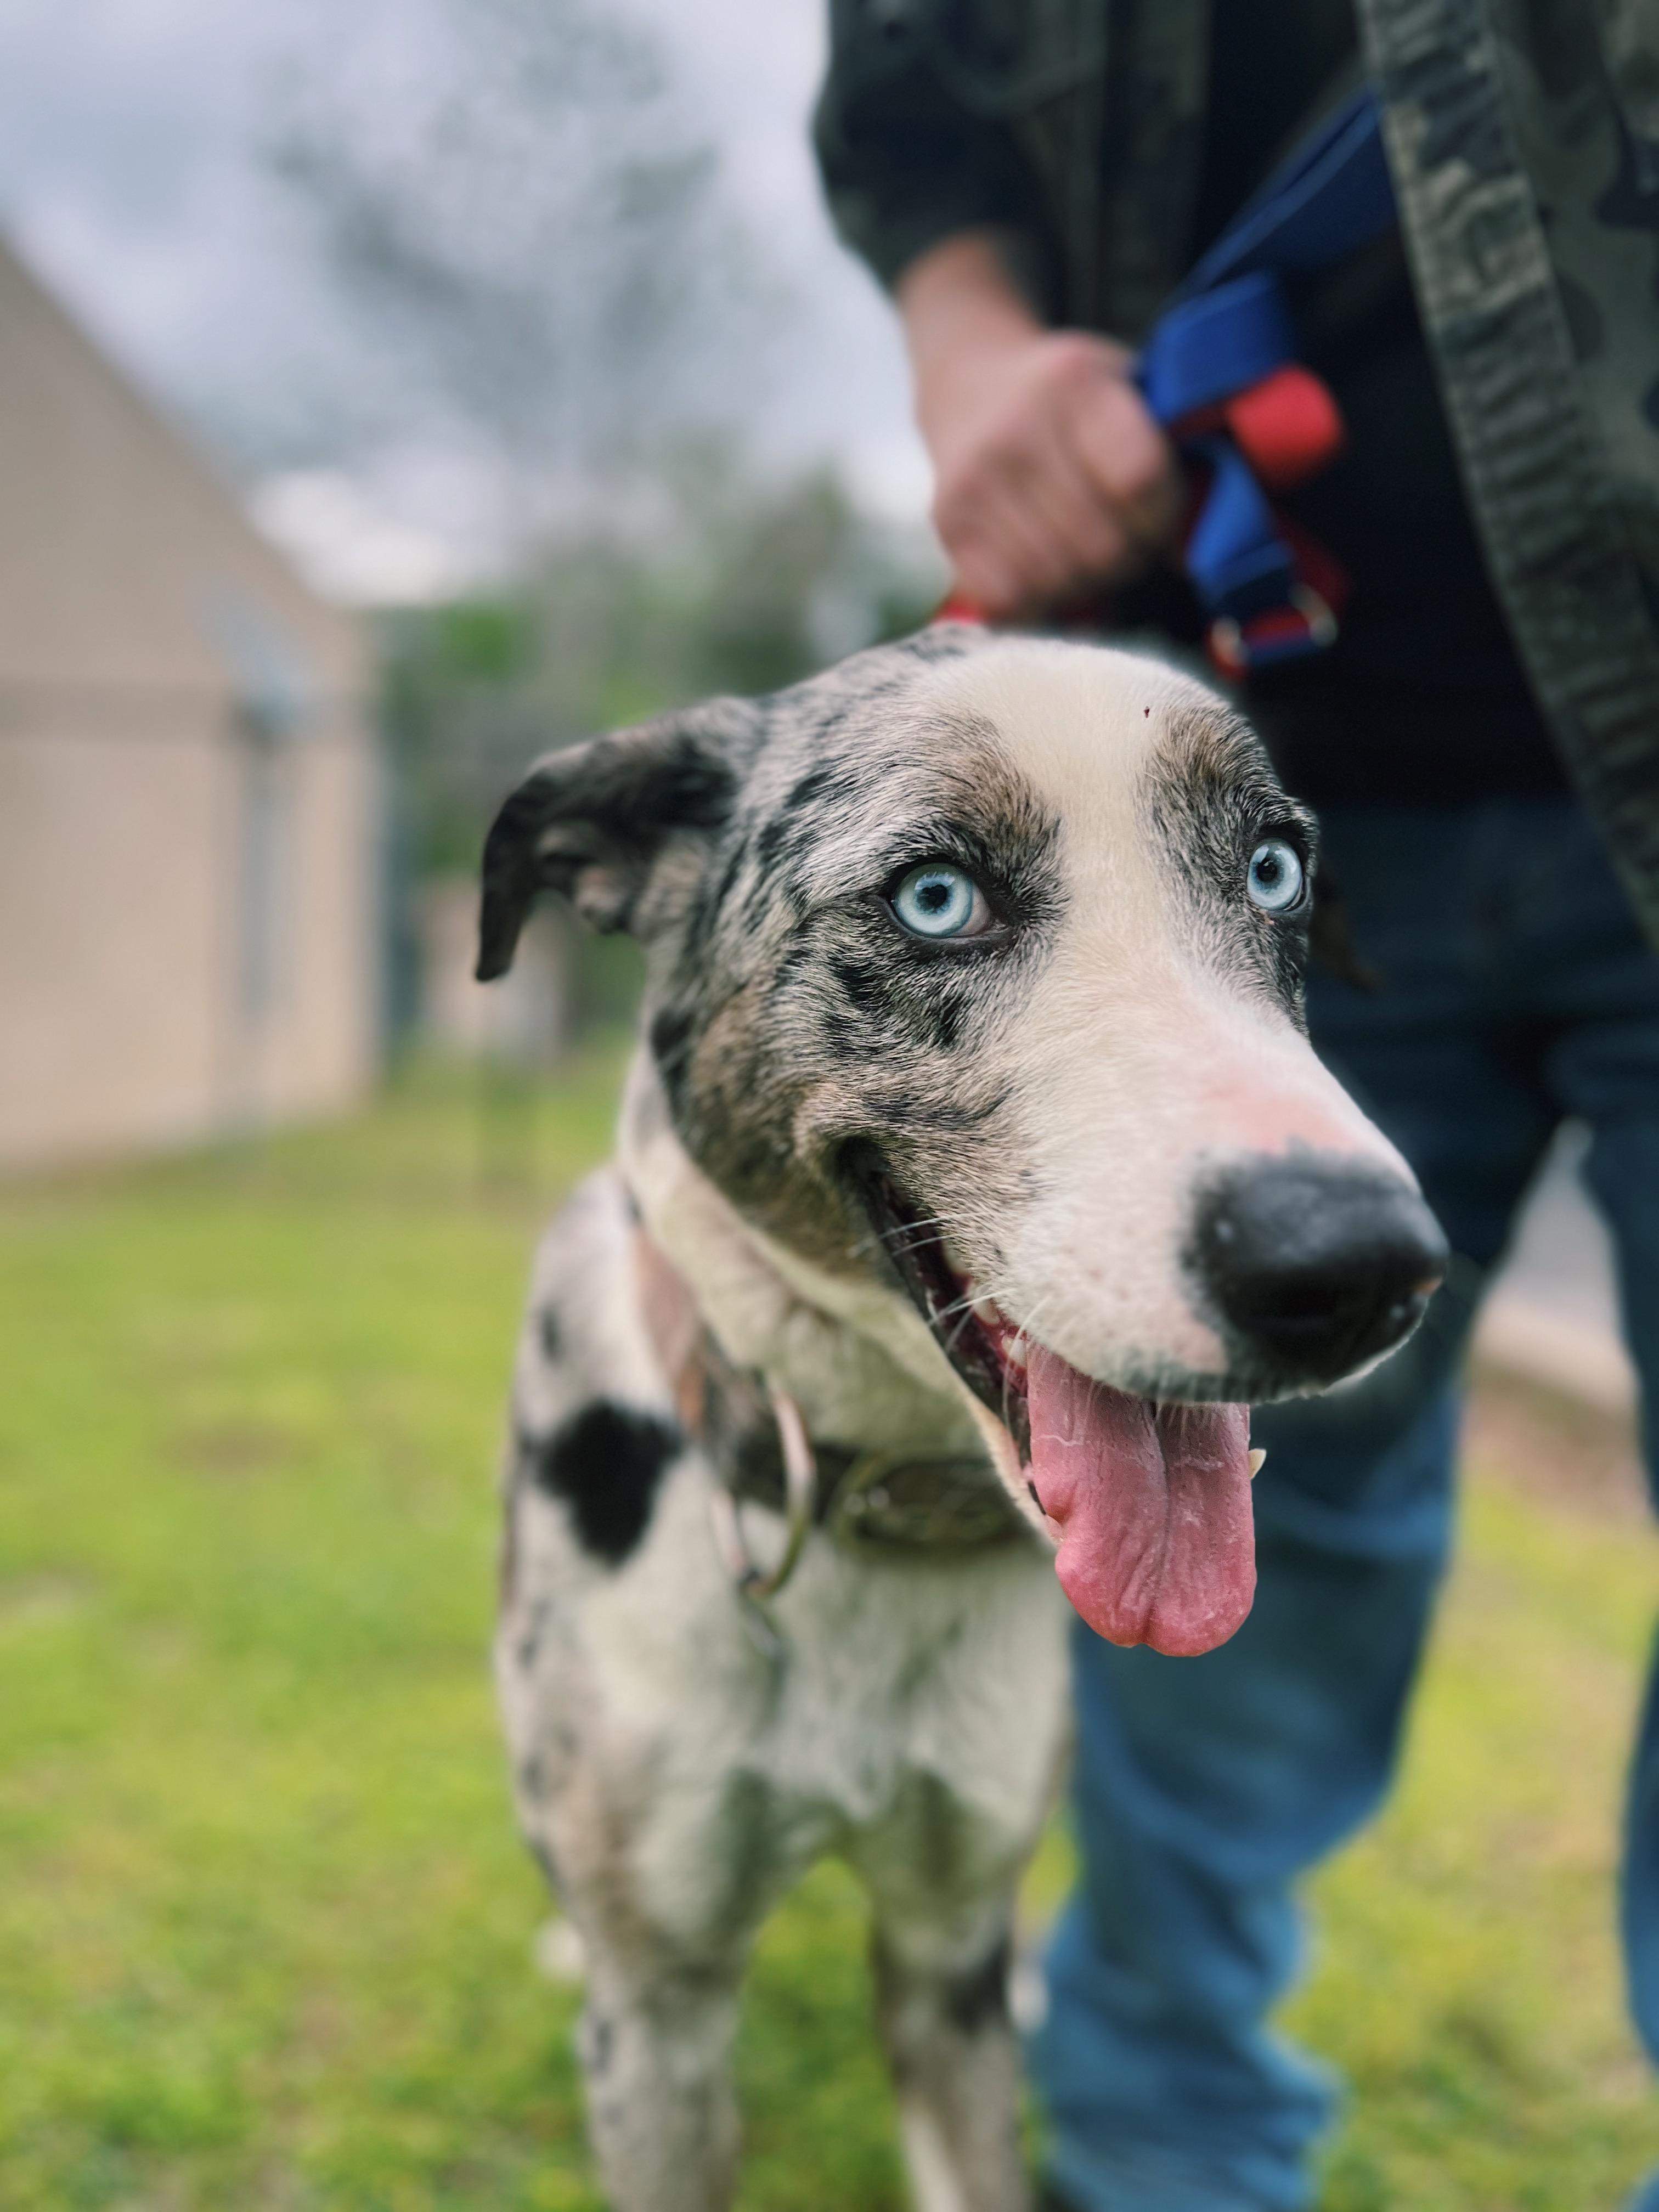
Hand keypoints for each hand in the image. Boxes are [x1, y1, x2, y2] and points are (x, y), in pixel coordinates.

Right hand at [898, 236, 1184, 621]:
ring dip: (1089, 585)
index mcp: (1072, 383)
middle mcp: (1014, 432)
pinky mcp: (946, 526)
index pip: (1138, 480)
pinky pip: (1010, 602)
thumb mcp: (1124, 384)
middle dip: (1130, 557)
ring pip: (1058, 582)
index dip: (1164, 515)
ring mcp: (972, 484)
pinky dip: (1042, 602)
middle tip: (1130, 541)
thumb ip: (1169, 444)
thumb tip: (1207, 539)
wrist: (968, 381)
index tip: (1163, 514)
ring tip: (1090, 554)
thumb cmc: (1069, 395)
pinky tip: (1052, 574)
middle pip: (1101, 545)